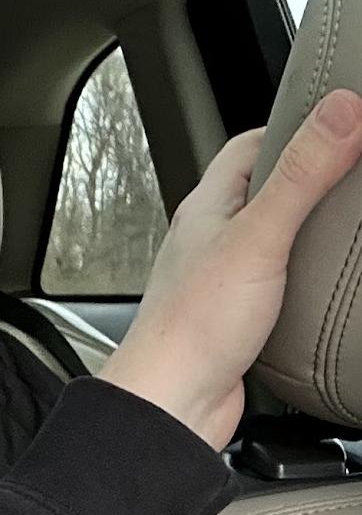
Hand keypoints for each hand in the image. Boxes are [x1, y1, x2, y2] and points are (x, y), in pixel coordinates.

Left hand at [102, 86, 361, 448]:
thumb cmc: (192, 329)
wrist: (171, 405)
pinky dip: (300, 277)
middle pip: (263, 190)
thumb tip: (341, 109)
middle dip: (307, 178)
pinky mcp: (235, 319)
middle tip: (351, 171)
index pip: (250, 144)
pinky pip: (274, 283)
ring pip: (269, 239)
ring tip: (345, 225)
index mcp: (206, 207)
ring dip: (304, 231)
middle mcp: (209, 239)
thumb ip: (301, 174)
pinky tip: (321, 286)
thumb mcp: (258, 237)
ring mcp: (221, 280)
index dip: (294, 126)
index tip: (338, 122)